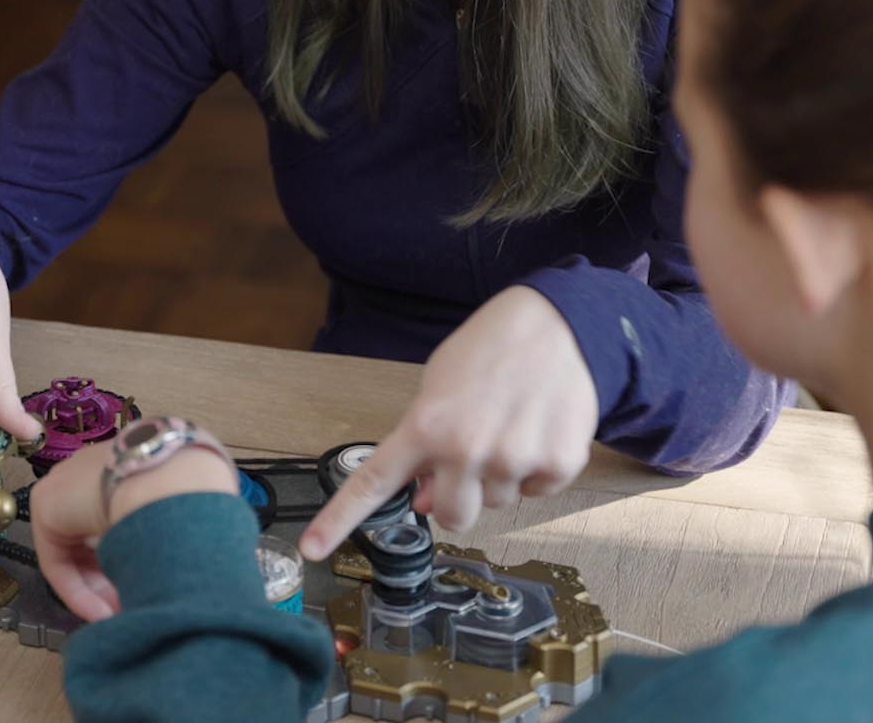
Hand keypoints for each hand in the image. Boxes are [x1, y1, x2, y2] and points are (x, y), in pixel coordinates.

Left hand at [29, 437, 238, 620]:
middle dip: (112, 579)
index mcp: (122, 465)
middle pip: (91, 540)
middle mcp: (90, 472)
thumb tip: (172, 567)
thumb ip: (163, 534)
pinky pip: (59, 558)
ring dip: (98, 590)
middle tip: (132, 607)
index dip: (130, 558)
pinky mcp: (46, 504)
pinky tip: (103, 613)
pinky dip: (78, 591)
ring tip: (120, 616)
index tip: (148, 584)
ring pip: (76, 552)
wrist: (171, 481)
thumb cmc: (188, 494)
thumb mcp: (177, 515)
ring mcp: (64, 483)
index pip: (116, 519)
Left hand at [299, 287, 596, 559]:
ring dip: (499, 476)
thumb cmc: (493, 348)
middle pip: (450, 515)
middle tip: (471, 456)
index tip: (311, 549)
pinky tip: (538, 428)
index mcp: (427, 426)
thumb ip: (426, 444)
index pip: (374, 482)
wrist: (561, 323)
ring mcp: (514, 461)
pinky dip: (537, 468)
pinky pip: (536, 491)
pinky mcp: (557, 465)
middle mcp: (467, 450)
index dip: (339, 520)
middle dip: (456, 495)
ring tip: (511, 425)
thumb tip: (425, 500)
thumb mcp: (440, 385)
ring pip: (496, 502)